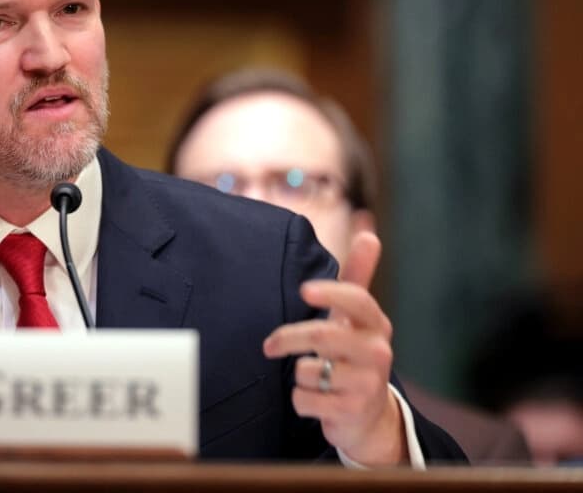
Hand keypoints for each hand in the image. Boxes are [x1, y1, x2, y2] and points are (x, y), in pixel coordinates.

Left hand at [263, 231, 405, 464]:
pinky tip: (316, 400)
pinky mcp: (352, 411)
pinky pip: (305, 399)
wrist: (367, 414)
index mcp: (376, 324)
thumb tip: (369, 233)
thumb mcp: (356, 318)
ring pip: (308, 370)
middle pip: (322, 336)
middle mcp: (378, 352)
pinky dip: (300, 400)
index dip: (331, 293)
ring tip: (312, 378)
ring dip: (298, 375)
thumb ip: (359, 275)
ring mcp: (368, 384)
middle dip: (287, 339)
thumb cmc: (352, 353)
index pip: (357, 300)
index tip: (304, 289)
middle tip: (269, 345)